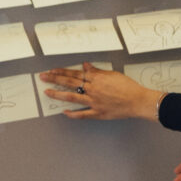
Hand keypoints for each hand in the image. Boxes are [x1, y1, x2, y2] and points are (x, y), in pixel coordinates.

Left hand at [37, 63, 159, 120]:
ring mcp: (93, 102)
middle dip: (54, 79)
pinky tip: (64, 112)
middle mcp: (92, 89)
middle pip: (69, 83)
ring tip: (47, 92)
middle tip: (43, 78)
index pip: (74, 73)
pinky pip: (82, 114)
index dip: (61, 72)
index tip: (51, 71)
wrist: (138, 100)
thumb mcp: (113, 74)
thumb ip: (97, 71)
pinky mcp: (98, 113)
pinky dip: (73, 114)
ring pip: (72, 97)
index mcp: (96, 78)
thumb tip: (85, 66)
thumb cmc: (128, 87)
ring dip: (58, 94)